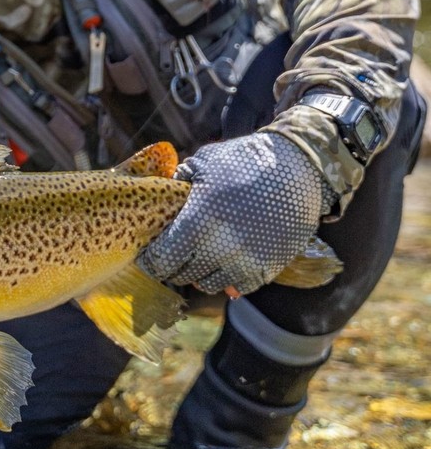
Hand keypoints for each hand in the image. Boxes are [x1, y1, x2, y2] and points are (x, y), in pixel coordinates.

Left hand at [136, 132, 324, 295]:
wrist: (299, 169)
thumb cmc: (244, 160)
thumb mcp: (203, 163)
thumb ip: (178, 183)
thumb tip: (160, 199)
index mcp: (198, 222)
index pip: (162, 260)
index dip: (151, 261)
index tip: (148, 257)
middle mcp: (220, 249)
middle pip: (182, 274)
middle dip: (172, 266)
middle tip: (171, 254)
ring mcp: (246, 263)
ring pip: (208, 284)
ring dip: (198, 273)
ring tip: (197, 257)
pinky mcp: (268, 269)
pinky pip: (238, 287)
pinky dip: (226, 279)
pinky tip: (223, 263)